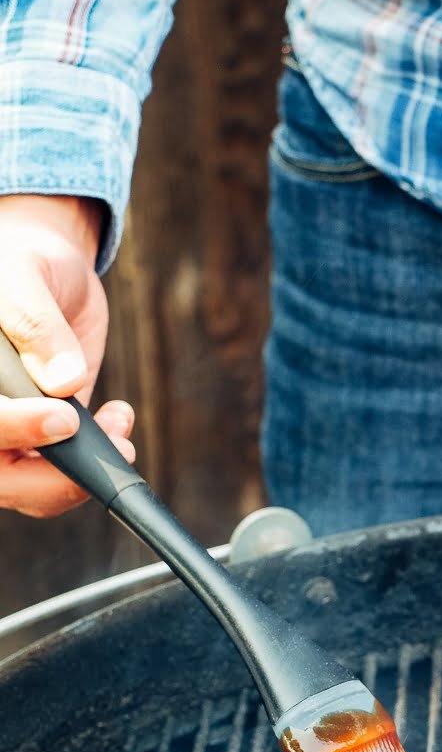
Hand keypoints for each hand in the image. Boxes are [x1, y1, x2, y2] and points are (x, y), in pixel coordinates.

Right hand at [0, 195, 134, 516]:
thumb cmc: (22, 263)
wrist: (45, 271)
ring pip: (28, 487)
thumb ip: (36, 323)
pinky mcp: (39, 440)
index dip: (12, 428)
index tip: (62, 419)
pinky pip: (60, 473)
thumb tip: (65, 380)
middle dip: (51, 478)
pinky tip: (118, 417)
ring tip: (121, 428)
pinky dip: (96, 458)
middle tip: (110, 451)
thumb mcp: (23, 276)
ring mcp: (7, 434)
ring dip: (81, 473)